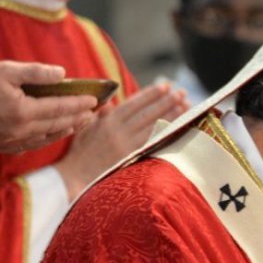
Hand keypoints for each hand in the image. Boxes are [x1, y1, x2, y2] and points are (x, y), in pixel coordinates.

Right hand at [0, 61, 95, 152]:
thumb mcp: (4, 71)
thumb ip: (34, 73)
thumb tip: (62, 74)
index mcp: (23, 111)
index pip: (59, 107)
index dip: (78, 103)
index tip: (94, 100)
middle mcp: (21, 130)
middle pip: (57, 124)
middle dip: (77, 118)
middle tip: (93, 113)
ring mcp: (12, 140)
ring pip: (47, 136)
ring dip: (66, 129)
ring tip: (80, 123)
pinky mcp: (3, 145)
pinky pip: (32, 144)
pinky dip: (48, 138)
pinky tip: (54, 134)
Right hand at [55, 82, 189, 198]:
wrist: (75, 177)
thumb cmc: (80, 152)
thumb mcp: (85, 128)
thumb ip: (100, 114)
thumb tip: (112, 102)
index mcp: (107, 121)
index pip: (134, 103)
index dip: (151, 94)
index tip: (166, 85)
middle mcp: (119, 131)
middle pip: (148, 113)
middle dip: (167, 101)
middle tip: (182, 92)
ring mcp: (127, 146)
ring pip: (155, 127)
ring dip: (172, 116)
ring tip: (186, 106)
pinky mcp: (133, 159)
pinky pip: (155, 143)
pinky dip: (168, 133)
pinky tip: (179, 127)